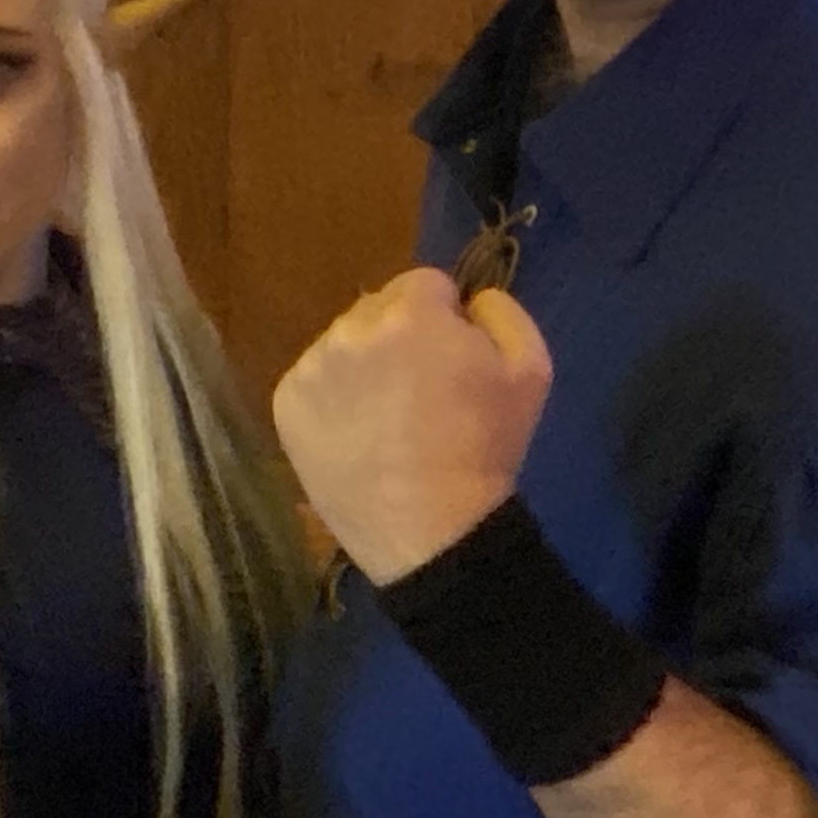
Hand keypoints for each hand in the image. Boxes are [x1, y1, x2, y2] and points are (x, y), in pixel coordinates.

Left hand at [272, 269, 551, 584]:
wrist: (432, 532)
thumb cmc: (486, 450)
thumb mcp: (530, 369)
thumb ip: (500, 310)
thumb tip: (468, 299)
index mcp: (411, 312)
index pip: (426, 284)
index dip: (446, 320)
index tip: (453, 361)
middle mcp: (351, 328)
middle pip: (378, 309)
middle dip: (400, 336)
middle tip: (420, 394)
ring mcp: (312, 367)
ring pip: (343, 345)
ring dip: (363, 366)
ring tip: (387, 420)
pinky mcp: (286, 405)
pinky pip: (314, 382)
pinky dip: (333, 400)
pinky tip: (359, 436)